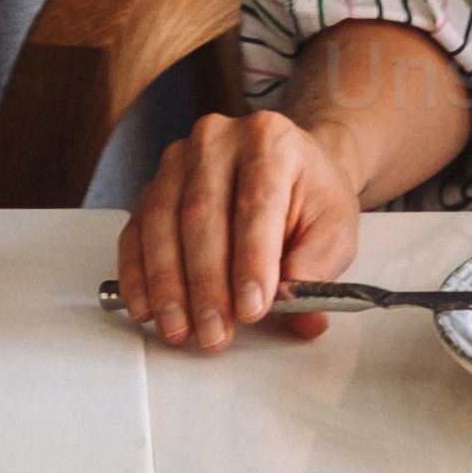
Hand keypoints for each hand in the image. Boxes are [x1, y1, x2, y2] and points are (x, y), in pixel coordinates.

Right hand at [117, 108, 367, 350]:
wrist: (290, 170)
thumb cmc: (310, 199)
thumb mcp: (334, 231)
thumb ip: (317, 272)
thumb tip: (302, 316)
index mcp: (271, 140)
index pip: (256, 200)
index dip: (251, 259)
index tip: (251, 308)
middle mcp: (219, 139)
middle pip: (202, 212)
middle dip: (206, 283)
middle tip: (215, 333)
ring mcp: (180, 159)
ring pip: (162, 221)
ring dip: (167, 284)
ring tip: (179, 329)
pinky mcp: (153, 183)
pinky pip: (137, 229)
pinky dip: (137, 273)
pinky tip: (146, 306)